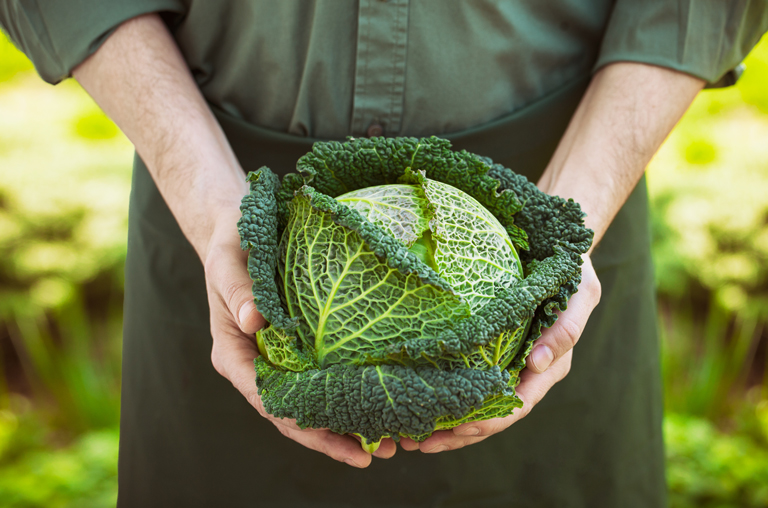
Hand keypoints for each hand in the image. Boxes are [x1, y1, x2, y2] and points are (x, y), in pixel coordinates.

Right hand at [204, 210, 396, 466]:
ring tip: (386, 443)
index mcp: (233, 354)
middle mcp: (257, 364)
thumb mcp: (227, 263)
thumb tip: (254, 322)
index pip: (267, 399)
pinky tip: (378, 403)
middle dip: (330, 438)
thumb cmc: (229, 247)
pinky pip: (322, 376)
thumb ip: (238, 291)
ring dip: (344, 423)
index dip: (302, 425)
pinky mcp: (298, 346)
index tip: (336, 441)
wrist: (237, 230)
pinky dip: (347, 393)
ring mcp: (278, 358)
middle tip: (373, 455)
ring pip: (310, 402)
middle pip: (293, 414)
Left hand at [399, 255, 600, 452]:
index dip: (488, 422)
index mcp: (549, 367)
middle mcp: (525, 372)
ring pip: (474, 403)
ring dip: (444, 423)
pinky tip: (415, 397)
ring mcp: (505, 363)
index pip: (517, 405)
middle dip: (457, 434)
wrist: (559, 252)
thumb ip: (565, 330)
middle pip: (490, 414)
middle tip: (420, 443)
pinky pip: (465, 378)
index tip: (457, 429)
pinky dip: (443, 392)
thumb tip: (535, 364)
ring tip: (407, 437)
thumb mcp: (580, 294)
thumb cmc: (573, 272)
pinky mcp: (487, 350)